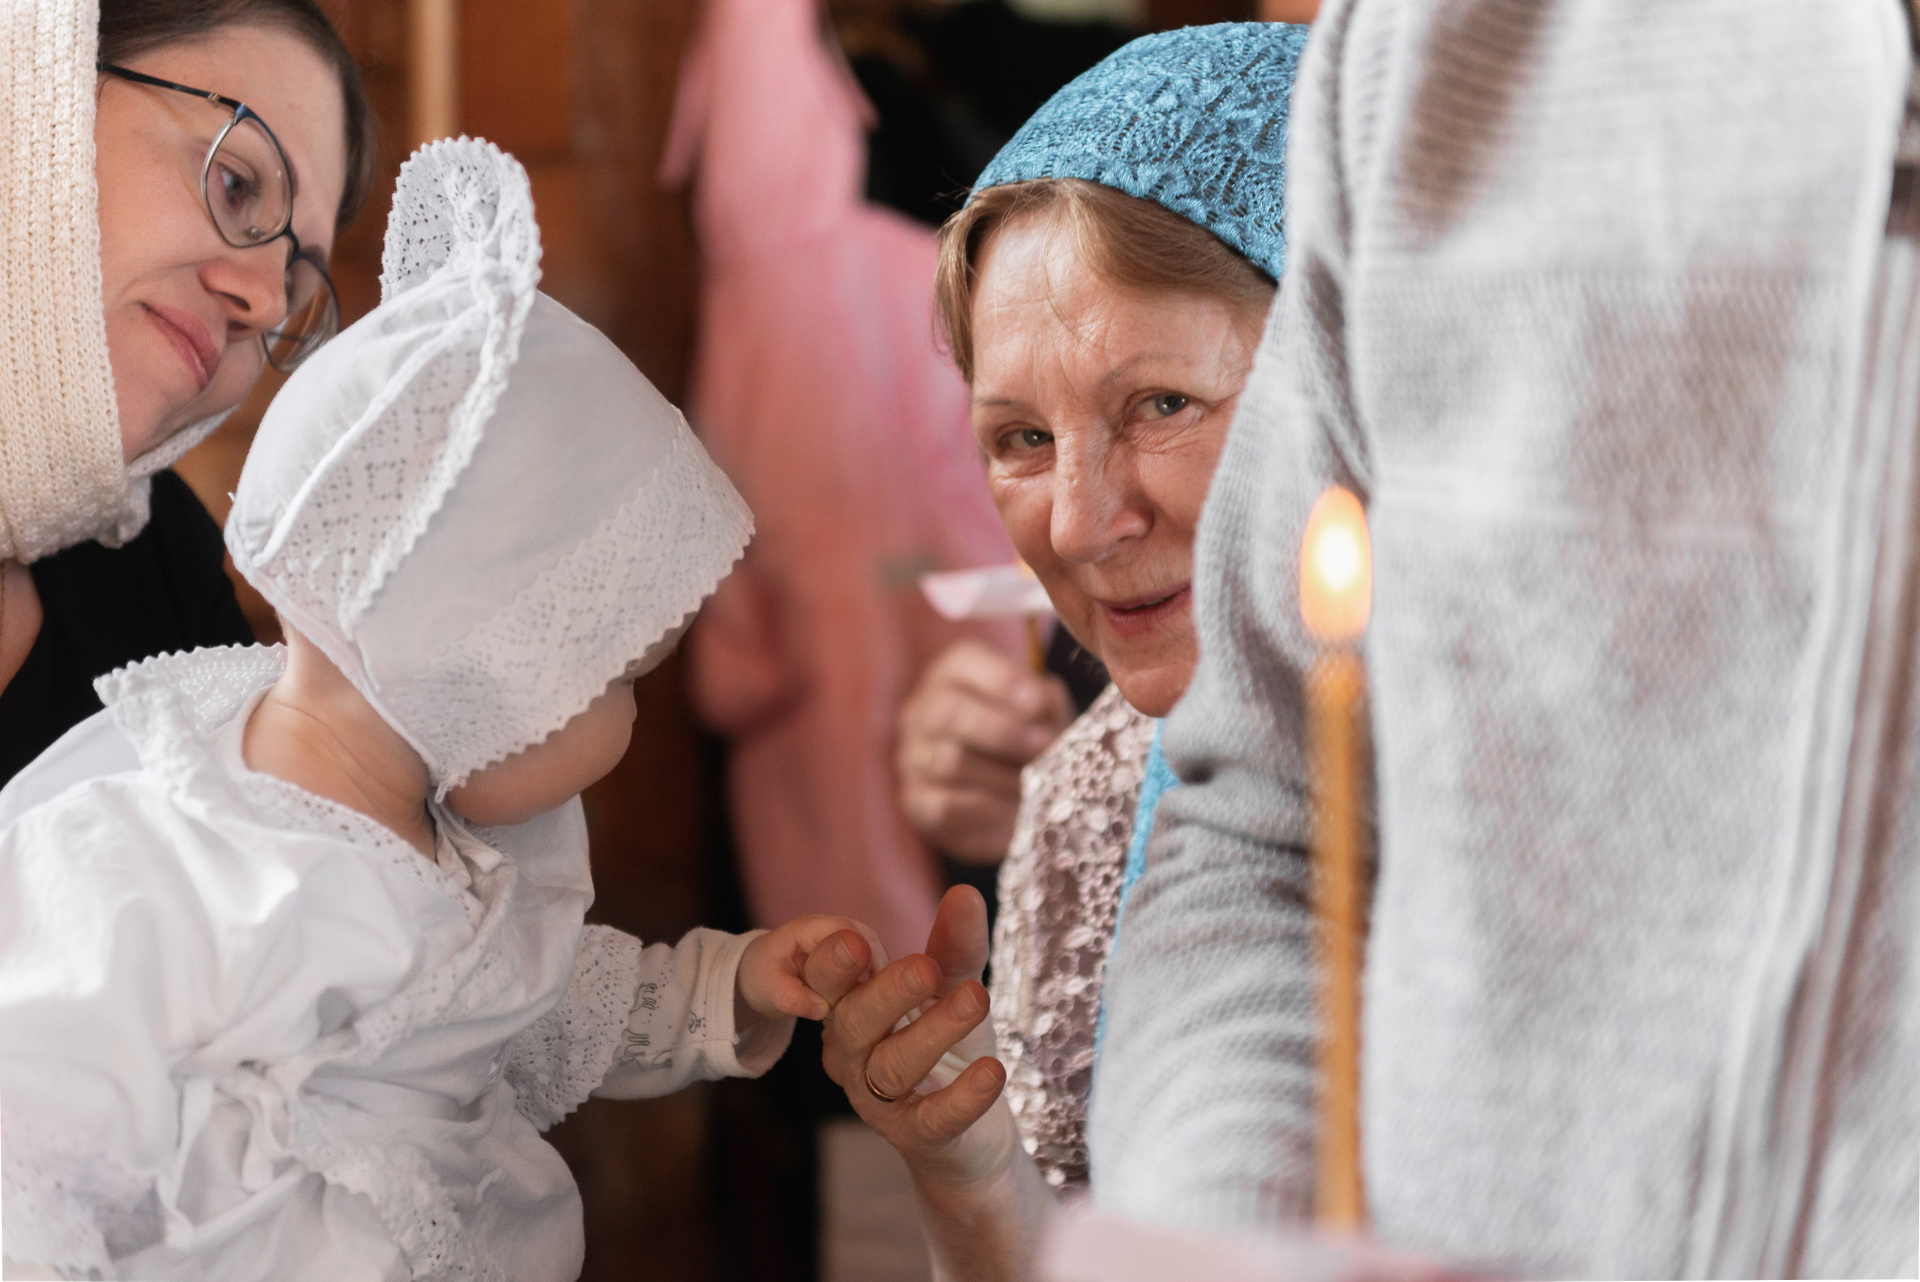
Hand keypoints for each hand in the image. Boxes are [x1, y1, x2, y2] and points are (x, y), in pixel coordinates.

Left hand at [736, 915, 888, 1030]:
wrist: (753, 975)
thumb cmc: (760, 977)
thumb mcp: (769, 991)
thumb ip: (792, 998)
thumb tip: (823, 1009)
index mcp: (806, 929)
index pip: (846, 929)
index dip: (865, 951)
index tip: (875, 981)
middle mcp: (825, 928)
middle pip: (864, 936)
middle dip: (876, 963)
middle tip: (877, 996)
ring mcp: (835, 939)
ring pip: (868, 948)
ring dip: (874, 971)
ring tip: (874, 1000)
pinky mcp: (841, 953)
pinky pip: (864, 960)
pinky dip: (869, 977)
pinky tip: (867, 999)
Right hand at [807, 886, 1025, 1190]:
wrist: (974, 1132)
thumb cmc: (950, 1048)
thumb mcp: (952, 989)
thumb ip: (954, 947)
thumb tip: (964, 892)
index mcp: (851, 1011)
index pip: (826, 984)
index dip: (834, 964)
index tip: (856, 938)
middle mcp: (854, 1057)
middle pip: (855, 1023)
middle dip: (887, 993)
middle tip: (924, 967)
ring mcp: (880, 1101)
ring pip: (893, 1067)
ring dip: (935, 1031)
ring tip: (978, 997)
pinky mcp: (918, 1136)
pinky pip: (935, 1118)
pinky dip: (964, 1096)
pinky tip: (993, 1070)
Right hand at [897, 640, 1073, 863]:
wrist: (1012, 797)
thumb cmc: (1031, 739)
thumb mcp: (1045, 711)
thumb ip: (1044, 701)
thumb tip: (1035, 705)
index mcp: (953, 675)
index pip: (962, 663)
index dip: (1002, 682)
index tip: (1038, 705)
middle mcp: (922, 710)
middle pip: (947, 711)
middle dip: (1004, 732)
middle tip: (1044, 747)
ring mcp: (913, 757)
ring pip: (949, 761)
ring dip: (1003, 775)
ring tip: (1037, 783)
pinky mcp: (917, 801)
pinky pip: (945, 806)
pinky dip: (989, 810)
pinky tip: (1015, 811)